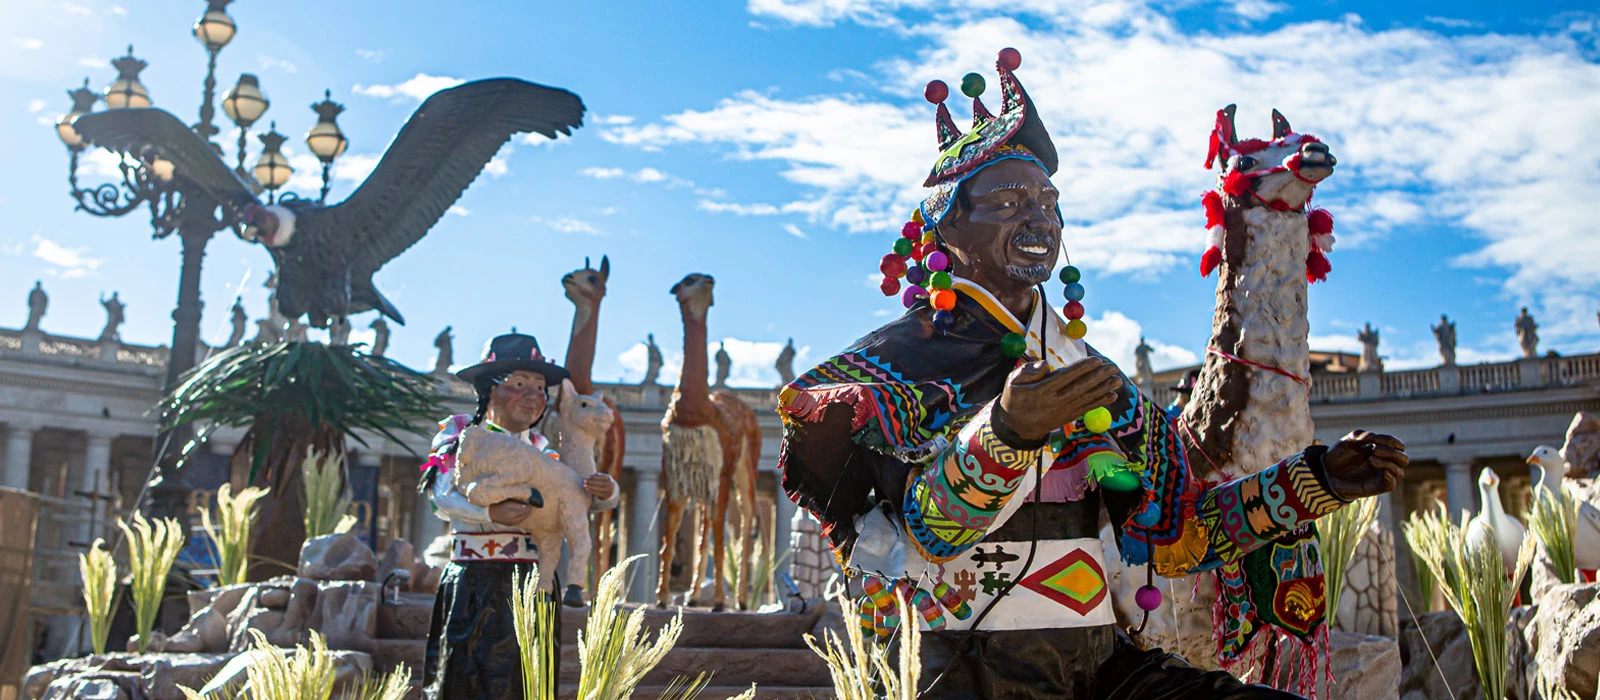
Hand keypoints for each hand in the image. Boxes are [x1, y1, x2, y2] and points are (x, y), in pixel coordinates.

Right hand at [488, 499, 532, 525]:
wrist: (490, 513)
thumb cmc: (499, 505)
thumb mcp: (508, 503)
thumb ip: (518, 505)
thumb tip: (527, 506)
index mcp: (513, 515)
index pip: (525, 511)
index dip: (529, 507)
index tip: (531, 503)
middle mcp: (513, 521)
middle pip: (525, 516)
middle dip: (529, 511)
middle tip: (530, 506)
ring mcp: (512, 524)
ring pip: (523, 519)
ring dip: (526, 514)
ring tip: (527, 509)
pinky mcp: (510, 525)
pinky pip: (519, 521)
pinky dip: (522, 517)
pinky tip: (522, 513)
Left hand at [584, 474, 616, 499]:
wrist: (612, 489)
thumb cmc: (604, 481)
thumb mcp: (603, 476)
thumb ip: (597, 475)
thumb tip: (589, 477)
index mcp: (608, 478)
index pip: (600, 477)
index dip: (593, 477)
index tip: (587, 477)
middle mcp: (609, 484)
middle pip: (598, 483)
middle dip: (590, 482)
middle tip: (584, 481)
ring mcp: (607, 490)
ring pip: (597, 488)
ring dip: (590, 487)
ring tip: (584, 485)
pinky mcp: (605, 495)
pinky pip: (597, 493)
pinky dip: (591, 491)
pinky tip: (587, 489)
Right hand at [996, 357, 1122, 443]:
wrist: (1017, 427)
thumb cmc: (1015, 398)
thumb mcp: (1012, 382)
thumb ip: (1027, 371)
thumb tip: (1046, 364)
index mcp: (1041, 391)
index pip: (1065, 378)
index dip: (1082, 369)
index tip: (1096, 360)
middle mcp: (1055, 402)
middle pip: (1080, 388)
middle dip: (1098, 377)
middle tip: (1113, 367)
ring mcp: (1064, 411)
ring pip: (1086, 398)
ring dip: (1104, 389)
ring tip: (1118, 379)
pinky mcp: (1069, 417)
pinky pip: (1087, 408)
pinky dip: (1100, 402)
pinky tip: (1113, 396)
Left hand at [1323, 431, 1407, 499]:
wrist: (1327, 473)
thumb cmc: (1338, 456)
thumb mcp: (1347, 442)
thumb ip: (1360, 437)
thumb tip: (1373, 437)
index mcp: (1381, 450)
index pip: (1397, 445)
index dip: (1391, 440)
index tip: (1374, 439)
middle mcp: (1385, 463)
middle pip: (1403, 458)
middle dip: (1392, 452)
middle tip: (1374, 449)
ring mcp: (1382, 475)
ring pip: (1399, 470)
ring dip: (1389, 462)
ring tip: (1371, 458)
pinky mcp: (1378, 487)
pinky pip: (1392, 483)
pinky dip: (1390, 476)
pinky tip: (1380, 470)